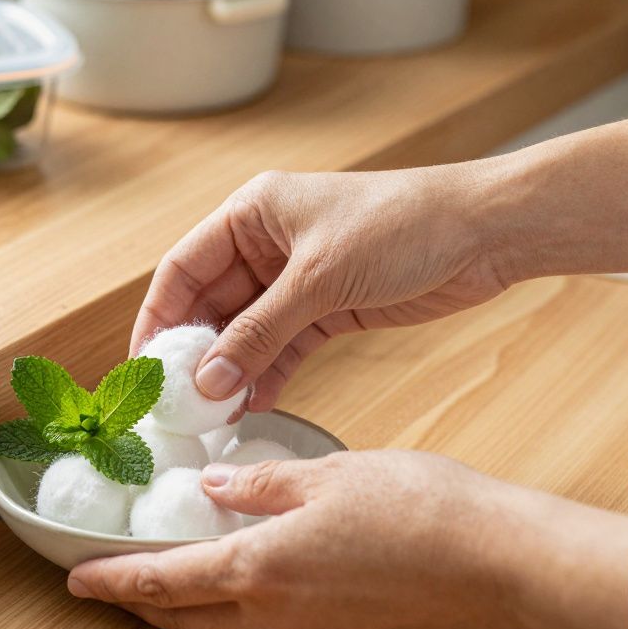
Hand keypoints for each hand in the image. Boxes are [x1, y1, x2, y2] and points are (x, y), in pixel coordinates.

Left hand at [67, 451, 627, 628]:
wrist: (503, 563)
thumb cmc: (423, 507)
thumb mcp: (329, 474)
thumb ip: (261, 484)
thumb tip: (216, 487)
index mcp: (262, 567)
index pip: (164, 582)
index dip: (115, 582)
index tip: (79, 580)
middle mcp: (278, 621)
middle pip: (188, 622)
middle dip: (146, 605)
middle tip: (120, 587)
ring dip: (199, 615)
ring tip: (185, 587)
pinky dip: (255, 621)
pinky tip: (268, 593)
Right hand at [132, 165, 507, 412]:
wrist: (483, 232)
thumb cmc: (402, 225)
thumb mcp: (319, 279)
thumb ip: (260, 332)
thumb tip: (209, 380)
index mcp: (251, 212)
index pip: (182, 269)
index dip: (158, 318)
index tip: (143, 368)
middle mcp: (266, 243)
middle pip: (210, 305)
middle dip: (195, 354)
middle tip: (177, 403)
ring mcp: (296, 278)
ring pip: (246, 331)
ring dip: (231, 371)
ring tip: (213, 415)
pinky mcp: (328, 307)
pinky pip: (283, 346)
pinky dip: (268, 374)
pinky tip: (253, 404)